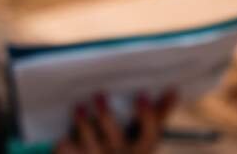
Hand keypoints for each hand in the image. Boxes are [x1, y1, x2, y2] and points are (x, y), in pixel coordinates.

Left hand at [55, 91, 176, 153]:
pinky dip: (66, 143)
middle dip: (105, 116)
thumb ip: (158, 113)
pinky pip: (70, 151)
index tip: (142, 93)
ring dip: (83, 124)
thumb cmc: (129, 146)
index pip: (149, 134)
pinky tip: (63, 134)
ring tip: (78, 106)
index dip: (147, 115)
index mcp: (141, 148)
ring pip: (90, 143)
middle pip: (114, 137)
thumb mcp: (144, 134)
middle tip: (98, 93)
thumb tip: (173, 89)